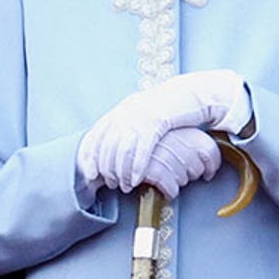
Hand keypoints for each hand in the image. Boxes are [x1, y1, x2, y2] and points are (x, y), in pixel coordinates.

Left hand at [78, 71, 248, 192]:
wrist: (188, 93)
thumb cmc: (165, 109)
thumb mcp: (141, 114)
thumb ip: (126, 127)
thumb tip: (112, 149)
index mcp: (120, 110)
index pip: (96, 135)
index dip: (90, 156)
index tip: (89, 173)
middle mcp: (126, 112)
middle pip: (108, 145)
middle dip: (107, 168)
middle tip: (110, 183)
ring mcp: (141, 117)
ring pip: (123, 150)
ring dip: (122, 172)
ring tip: (124, 186)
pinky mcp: (157, 123)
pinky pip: (142, 149)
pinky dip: (137, 167)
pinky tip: (136, 180)